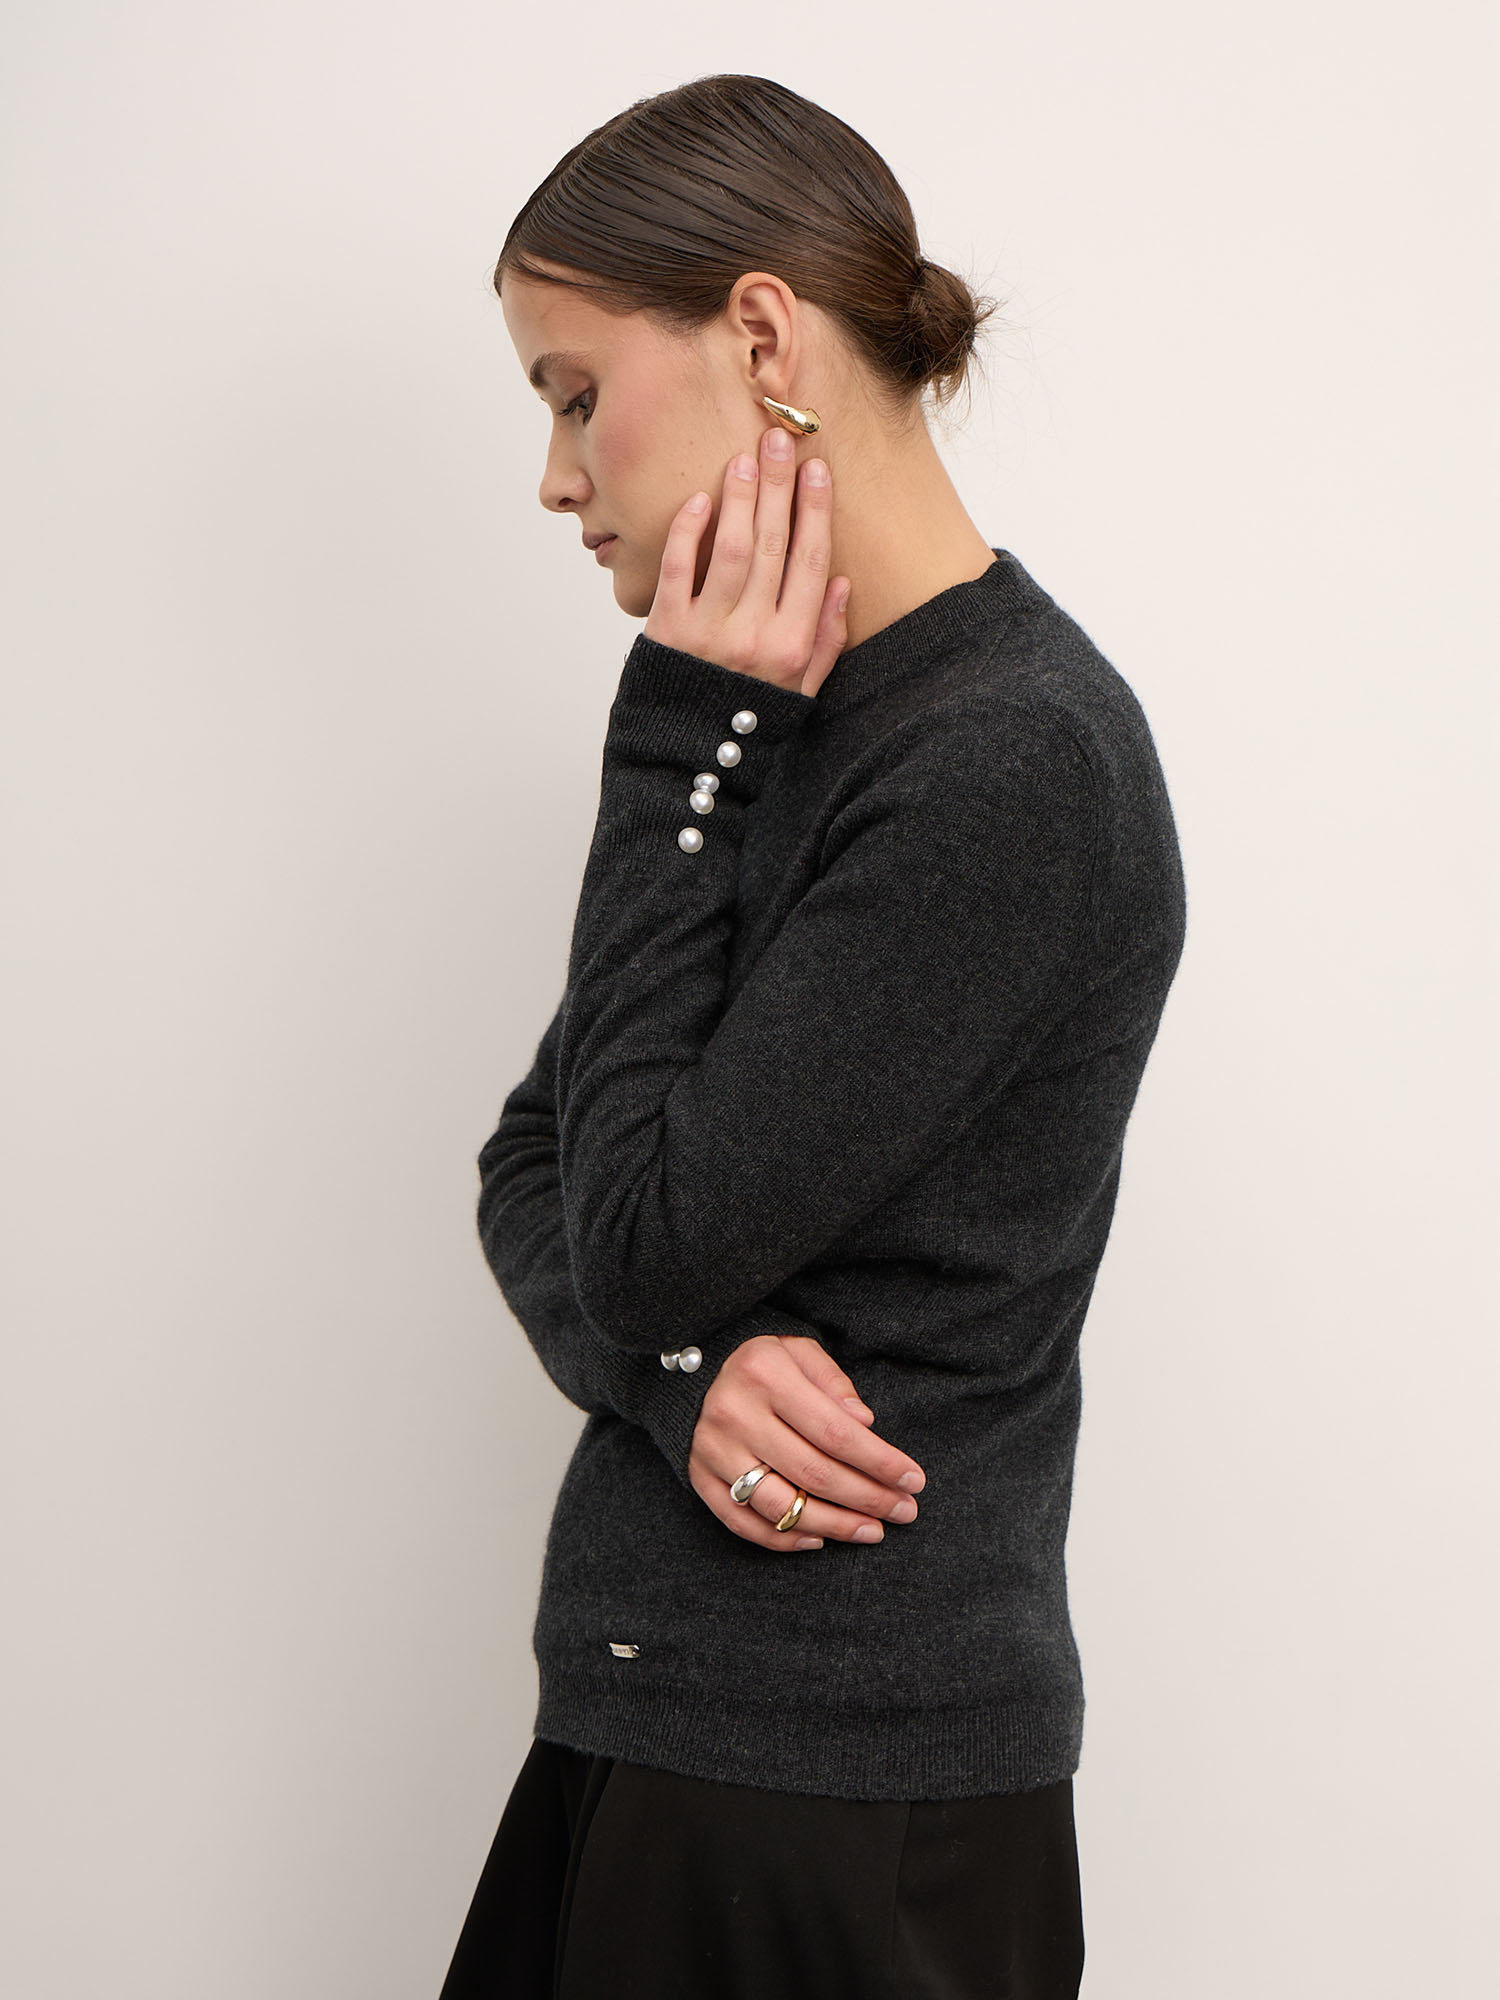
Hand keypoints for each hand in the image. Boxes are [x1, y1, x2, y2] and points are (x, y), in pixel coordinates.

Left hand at [644, 424, 850, 698]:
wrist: (687, 762)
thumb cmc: (748, 723)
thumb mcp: (801, 692)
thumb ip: (824, 640)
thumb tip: (841, 583)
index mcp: (793, 646)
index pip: (811, 563)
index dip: (815, 511)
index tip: (818, 470)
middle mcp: (755, 635)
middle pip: (773, 545)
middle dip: (779, 487)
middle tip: (779, 440)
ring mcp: (709, 632)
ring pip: (731, 549)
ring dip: (740, 498)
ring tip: (745, 458)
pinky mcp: (666, 631)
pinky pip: (678, 570)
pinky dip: (689, 532)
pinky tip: (700, 500)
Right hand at [687, 1333, 926, 1553]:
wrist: (698, 1374)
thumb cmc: (766, 1365)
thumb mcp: (801, 1352)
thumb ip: (834, 1382)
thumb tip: (865, 1425)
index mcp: (765, 1374)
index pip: (834, 1431)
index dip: (879, 1462)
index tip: (913, 1479)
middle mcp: (734, 1414)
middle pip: (813, 1473)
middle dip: (867, 1498)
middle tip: (904, 1511)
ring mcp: (714, 1450)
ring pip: (781, 1506)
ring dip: (834, 1526)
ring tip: (871, 1530)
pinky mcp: (700, 1478)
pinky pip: (744, 1523)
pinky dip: (784, 1538)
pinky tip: (820, 1539)